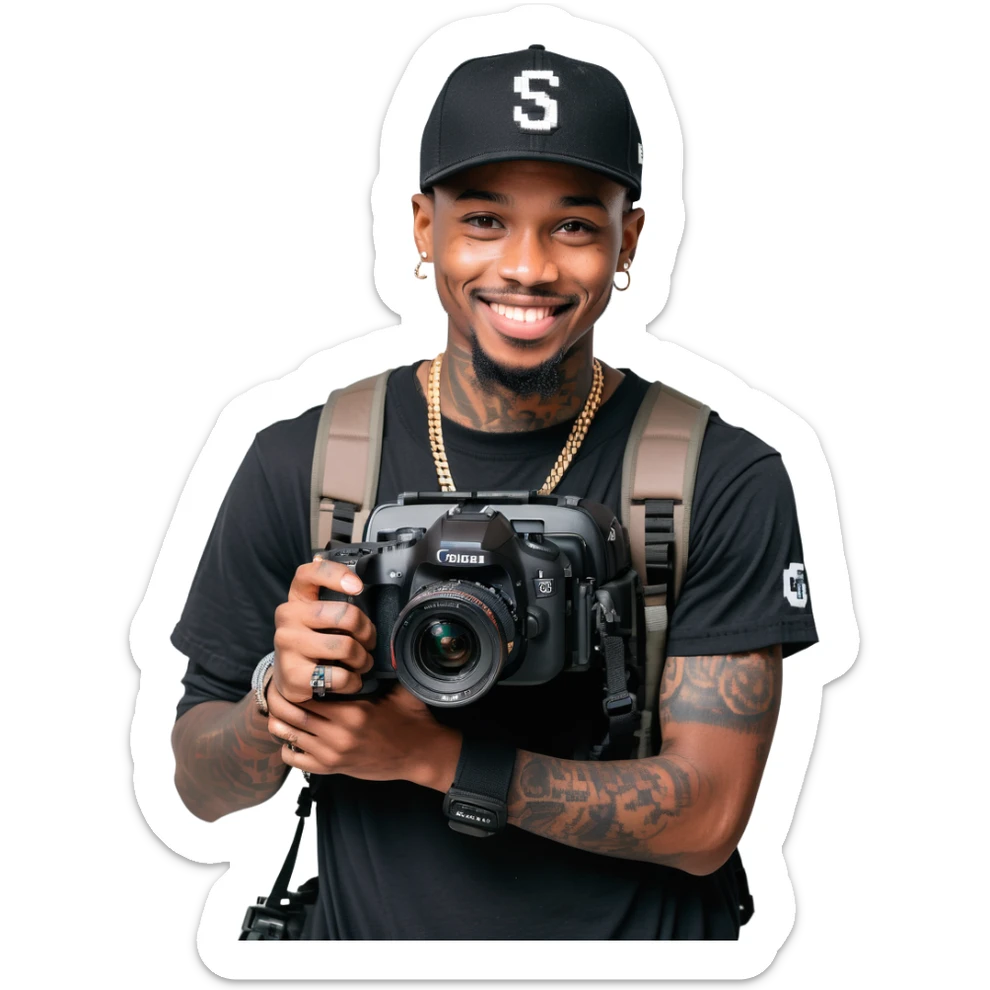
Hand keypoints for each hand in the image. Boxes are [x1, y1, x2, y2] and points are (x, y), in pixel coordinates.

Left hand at [267, 682, 461, 790]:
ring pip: (287, 735)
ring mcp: (332, 755)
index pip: (309, 693)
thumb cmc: (411, 718)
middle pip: (291, 714)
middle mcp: (338, 735)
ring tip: (282, 706)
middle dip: (279, 698)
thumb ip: (388, 665)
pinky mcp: (331, 769)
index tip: (291, 669)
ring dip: (280, 720)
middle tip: (277, 685)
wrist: (421, 755)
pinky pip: (294, 758)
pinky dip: (287, 745)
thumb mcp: (402, 688)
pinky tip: (295, 732)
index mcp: (353, 712)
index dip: (295, 680)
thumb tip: (377, 636)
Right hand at [271, 556, 377, 701]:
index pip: (310, 573)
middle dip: (367, 631)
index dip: (336, 575)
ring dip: (363, 659)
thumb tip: (358, 583)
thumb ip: (335, 599)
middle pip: (345, 614)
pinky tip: (350, 680)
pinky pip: (340, 676)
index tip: (358, 586)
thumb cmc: (313, 640)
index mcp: (298, 598)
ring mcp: (288, 645)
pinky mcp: (293, 675)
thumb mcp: (319, 616)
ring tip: (361, 662)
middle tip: (369, 641)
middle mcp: (288, 617)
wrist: (288, 677)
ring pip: (346, 647)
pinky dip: (353, 681)